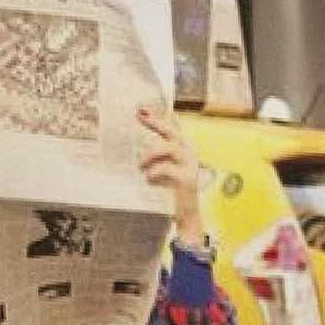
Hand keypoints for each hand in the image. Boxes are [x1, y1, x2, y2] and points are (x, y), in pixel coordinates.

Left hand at [136, 103, 207, 245]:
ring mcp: (189, 166)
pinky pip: (167, 168)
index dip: (158, 116)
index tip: (141, 108)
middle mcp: (189, 154)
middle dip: (156, 122)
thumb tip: (135, 146)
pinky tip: (147, 178)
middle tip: (139, 115)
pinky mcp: (187, 179)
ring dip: (151, 153)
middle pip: (172, 132)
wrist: (185, 216)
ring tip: (141, 165)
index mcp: (183, 150)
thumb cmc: (171, 192)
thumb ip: (154, 157)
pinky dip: (154, 172)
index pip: (171, 128)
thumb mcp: (161, 170)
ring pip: (170, 147)